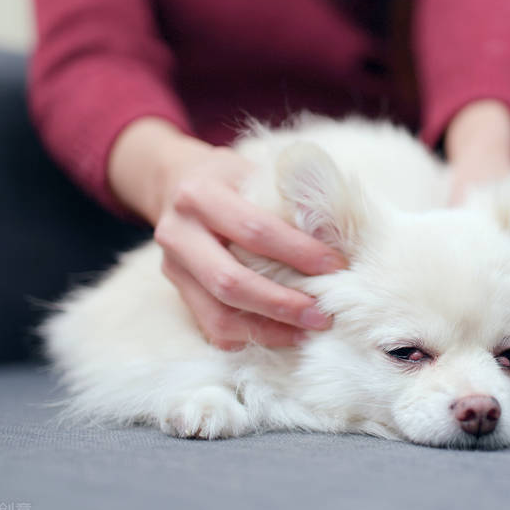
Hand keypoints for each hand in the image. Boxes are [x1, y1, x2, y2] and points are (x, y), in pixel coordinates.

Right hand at [109, 118, 345, 349]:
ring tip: (306, 333)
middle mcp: (178, 233)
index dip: (298, 252)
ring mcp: (173, 267)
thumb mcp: (255, 172)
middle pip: (230, 281)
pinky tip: (282, 335)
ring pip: (218, 315)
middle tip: (322, 314)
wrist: (175, 184)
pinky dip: (250, 337)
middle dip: (282, 303)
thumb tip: (336, 237)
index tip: (336, 266)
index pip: (254, 230)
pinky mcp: (178, 291)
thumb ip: (288, 198)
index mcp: (199, 195)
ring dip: (268, 330)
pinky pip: (212, 327)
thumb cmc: (231, 178)